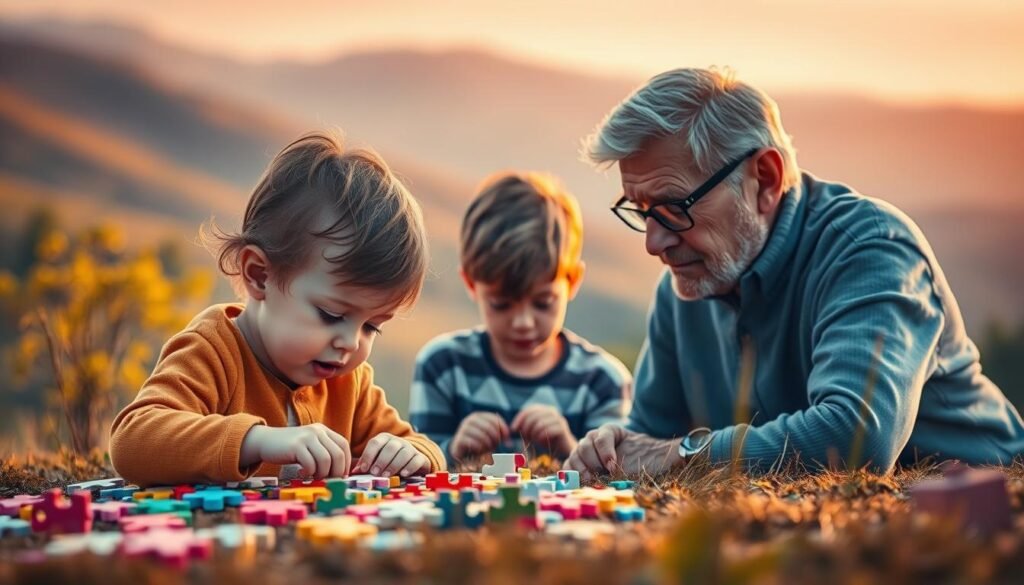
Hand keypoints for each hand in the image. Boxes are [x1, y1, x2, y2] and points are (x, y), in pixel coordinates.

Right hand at [240, 423, 350, 478]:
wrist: (265, 441)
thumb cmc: (290, 449)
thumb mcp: (310, 447)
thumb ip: (324, 454)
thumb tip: (341, 474)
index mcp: (323, 430)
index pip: (344, 446)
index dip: (346, 463)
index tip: (341, 476)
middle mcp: (317, 431)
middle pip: (338, 454)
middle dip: (336, 472)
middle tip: (326, 480)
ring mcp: (307, 437)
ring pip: (326, 460)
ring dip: (321, 474)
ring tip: (313, 476)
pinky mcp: (296, 445)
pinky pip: (310, 464)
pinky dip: (309, 473)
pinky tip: (302, 473)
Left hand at [352, 433, 430, 476]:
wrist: (412, 460)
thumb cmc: (389, 461)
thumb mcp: (376, 460)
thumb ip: (365, 465)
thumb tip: (353, 472)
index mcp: (384, 439)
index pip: (375, 443)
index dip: (368, 455)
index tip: (363, 469)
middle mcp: (397, 442)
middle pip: (390, 447)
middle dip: (381, 461)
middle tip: (375, 473)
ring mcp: (410, 448)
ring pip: (403, 453)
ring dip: (394, 465)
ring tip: (386, 476)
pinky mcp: (420, 457)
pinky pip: (416, 460)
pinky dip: (410, 467)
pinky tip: (403, 474)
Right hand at [450, 412, 510, 459]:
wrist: (461, 450)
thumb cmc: (480, 442)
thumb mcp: (491, 436)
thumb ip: (500, 435)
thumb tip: (509, 443)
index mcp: (478, 416)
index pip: (494, 418)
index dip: (503, 428)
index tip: (507, 439)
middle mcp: (469, 420)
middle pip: (488, 427)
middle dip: (495, 438)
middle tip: (497, 445)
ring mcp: (463, 429)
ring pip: (481, 436)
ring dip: (488, 444)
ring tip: (489, 448)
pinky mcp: (459, 439)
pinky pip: (473, 443)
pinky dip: (480, 448)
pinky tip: (480, 451)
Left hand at [510, 405, 576, 456]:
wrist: (564, 447)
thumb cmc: (547, 439)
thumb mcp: (534, 431)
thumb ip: (525, 427)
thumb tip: (513, 428)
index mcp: (545, 409)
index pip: (529, 410)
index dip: (519, 418)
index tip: (513, 429)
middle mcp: (552, 411)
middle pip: (533, 417)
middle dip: (526, 428)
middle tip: (525, 438)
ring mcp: (559, 419)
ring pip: (540, 424)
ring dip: (534, 434)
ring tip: (535, 441)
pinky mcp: (562, 428)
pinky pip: (547, 431)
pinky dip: (541, 438)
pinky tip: (542, 442)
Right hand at [564, 423, 683, 479]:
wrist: (649, 471)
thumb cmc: (659, 460)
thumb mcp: (667, 452)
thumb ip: (678, 448)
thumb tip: (697, 443)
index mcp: (614, 431)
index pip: (602, 435)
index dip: (605, 450)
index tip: (614, 467)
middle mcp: (599, 440)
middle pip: (585, 444)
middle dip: (591, 461)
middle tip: (599, 477)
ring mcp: (589, 454)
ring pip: (576, 455)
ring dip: (579, 469)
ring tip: (589, 483)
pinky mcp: (584, 469)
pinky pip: (570, 468)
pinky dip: (570, 475)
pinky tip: (577, 485)